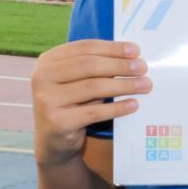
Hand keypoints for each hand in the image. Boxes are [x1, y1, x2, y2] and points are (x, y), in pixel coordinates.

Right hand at [31, 40, 149, 167]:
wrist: (54, 141)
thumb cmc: (74, 104)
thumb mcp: (80, 81)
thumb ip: (98, 67)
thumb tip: (133, 57)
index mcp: (48, 61)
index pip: (85, 48)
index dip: (113, 48)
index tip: (136, 51)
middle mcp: (42, 78)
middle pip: (89, 65)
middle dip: (120, 65)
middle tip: (143, 68)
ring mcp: (46, 100)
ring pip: (93, 87)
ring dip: (124, 85)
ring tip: (145, 85)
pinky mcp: (57, 122)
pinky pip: (94, 112)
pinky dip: (117, 108)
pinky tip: (133, 104)